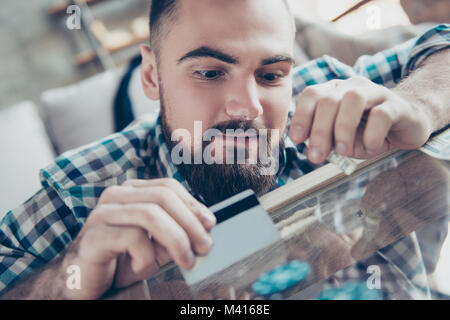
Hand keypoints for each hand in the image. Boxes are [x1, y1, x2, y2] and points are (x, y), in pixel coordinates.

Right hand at [60, 178, 215, 298]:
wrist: (82, 282)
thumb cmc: (121, 261)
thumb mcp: (156, 246)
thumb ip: (176, 233)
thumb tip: (205, 227)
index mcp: (131, 192)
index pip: (168, 187)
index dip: (193, 204)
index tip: (210, 224)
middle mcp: (116, 196)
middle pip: (163, 197)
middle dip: (190, 222)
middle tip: (204, 246)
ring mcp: (103, 214)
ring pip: (150, 214)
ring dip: (176, 239)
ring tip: (186, 260)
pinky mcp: (94, 236)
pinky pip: (132, 237)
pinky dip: (146, 255)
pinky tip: (143, 266)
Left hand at [289, 76, 432, 162]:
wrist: (408, 124)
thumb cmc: (368, 132)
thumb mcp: (342, 139)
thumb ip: (327, 141)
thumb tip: (313, 149)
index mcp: (334, 91)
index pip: (311, 95)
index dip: (301, 116)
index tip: (297, 140)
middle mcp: (352, 87)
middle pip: (329, 100)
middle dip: (319, 130)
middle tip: (316, 156)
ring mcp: (376, 92)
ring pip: (353, 100)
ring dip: (343, 128)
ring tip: (343, 151)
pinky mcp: (397, 105)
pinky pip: (381, 115)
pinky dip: (372, 135)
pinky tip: (370, 148)